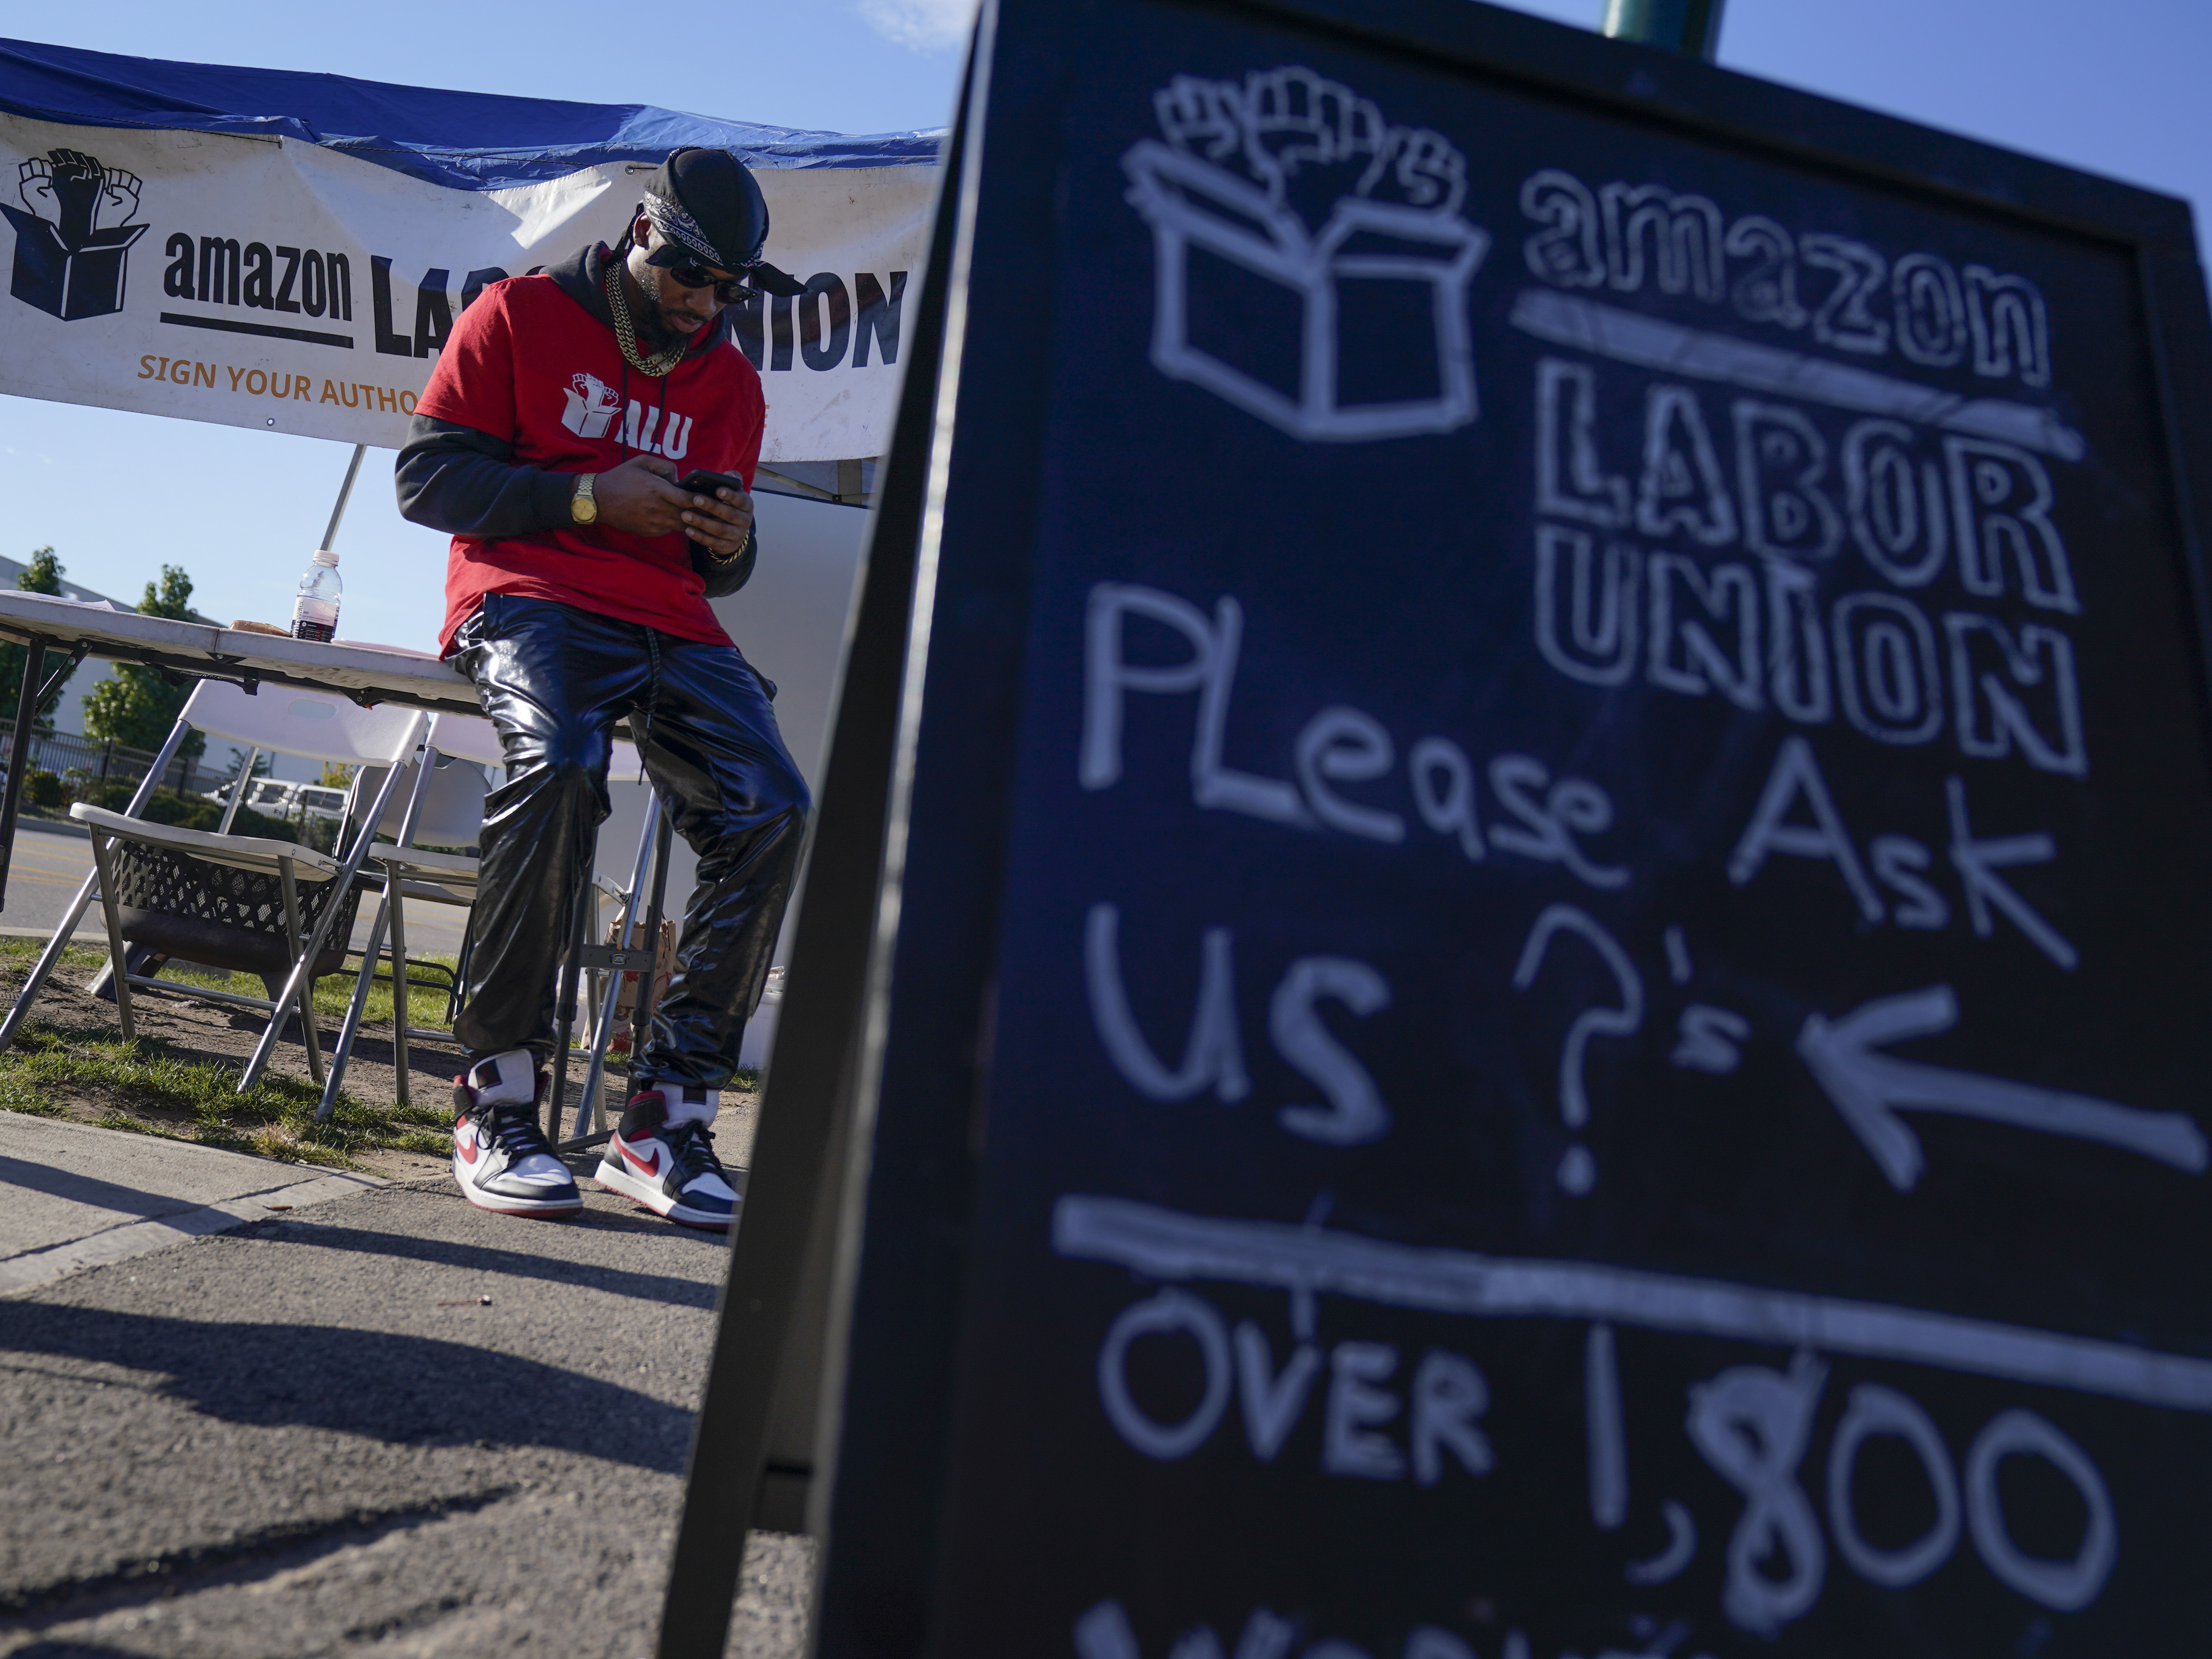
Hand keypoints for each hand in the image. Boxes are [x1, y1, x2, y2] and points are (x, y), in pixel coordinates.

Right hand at [590, 455, 751, 551]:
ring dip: (691, 520)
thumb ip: (665, 466)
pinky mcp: (651, 532)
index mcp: (659, 491)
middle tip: (716, 510)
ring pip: (682, 525)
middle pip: (690, 515)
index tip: (713, 497)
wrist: (598, 500)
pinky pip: (670, 529)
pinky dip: (676, 524)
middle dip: (703, 513)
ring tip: (702, 516)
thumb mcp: (642, 462)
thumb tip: (680, 477)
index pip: (690, 499)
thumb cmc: (621, 477)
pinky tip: (680, 518)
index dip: (702, 500)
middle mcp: (659, 509)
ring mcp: (655, 523)